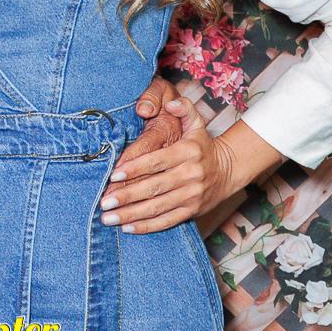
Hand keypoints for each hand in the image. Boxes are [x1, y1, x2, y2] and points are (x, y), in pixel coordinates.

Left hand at [99, 96, 235, 232]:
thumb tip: (171, 102)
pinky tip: (127, 228)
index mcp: (187, 152)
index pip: (156, 161)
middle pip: (153, 188)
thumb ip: (184, 108)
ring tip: (108, 218)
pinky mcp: (191, 212)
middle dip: (126, 196)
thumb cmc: (202, 145)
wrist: (228, 170)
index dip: (134, 169)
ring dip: (131, 215)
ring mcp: (191, 196)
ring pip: (157, 208)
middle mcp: (190, 175)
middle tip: (103, 202)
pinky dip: (146, 227)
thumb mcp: (197, 123)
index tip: (113, 175)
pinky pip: (167, 221)